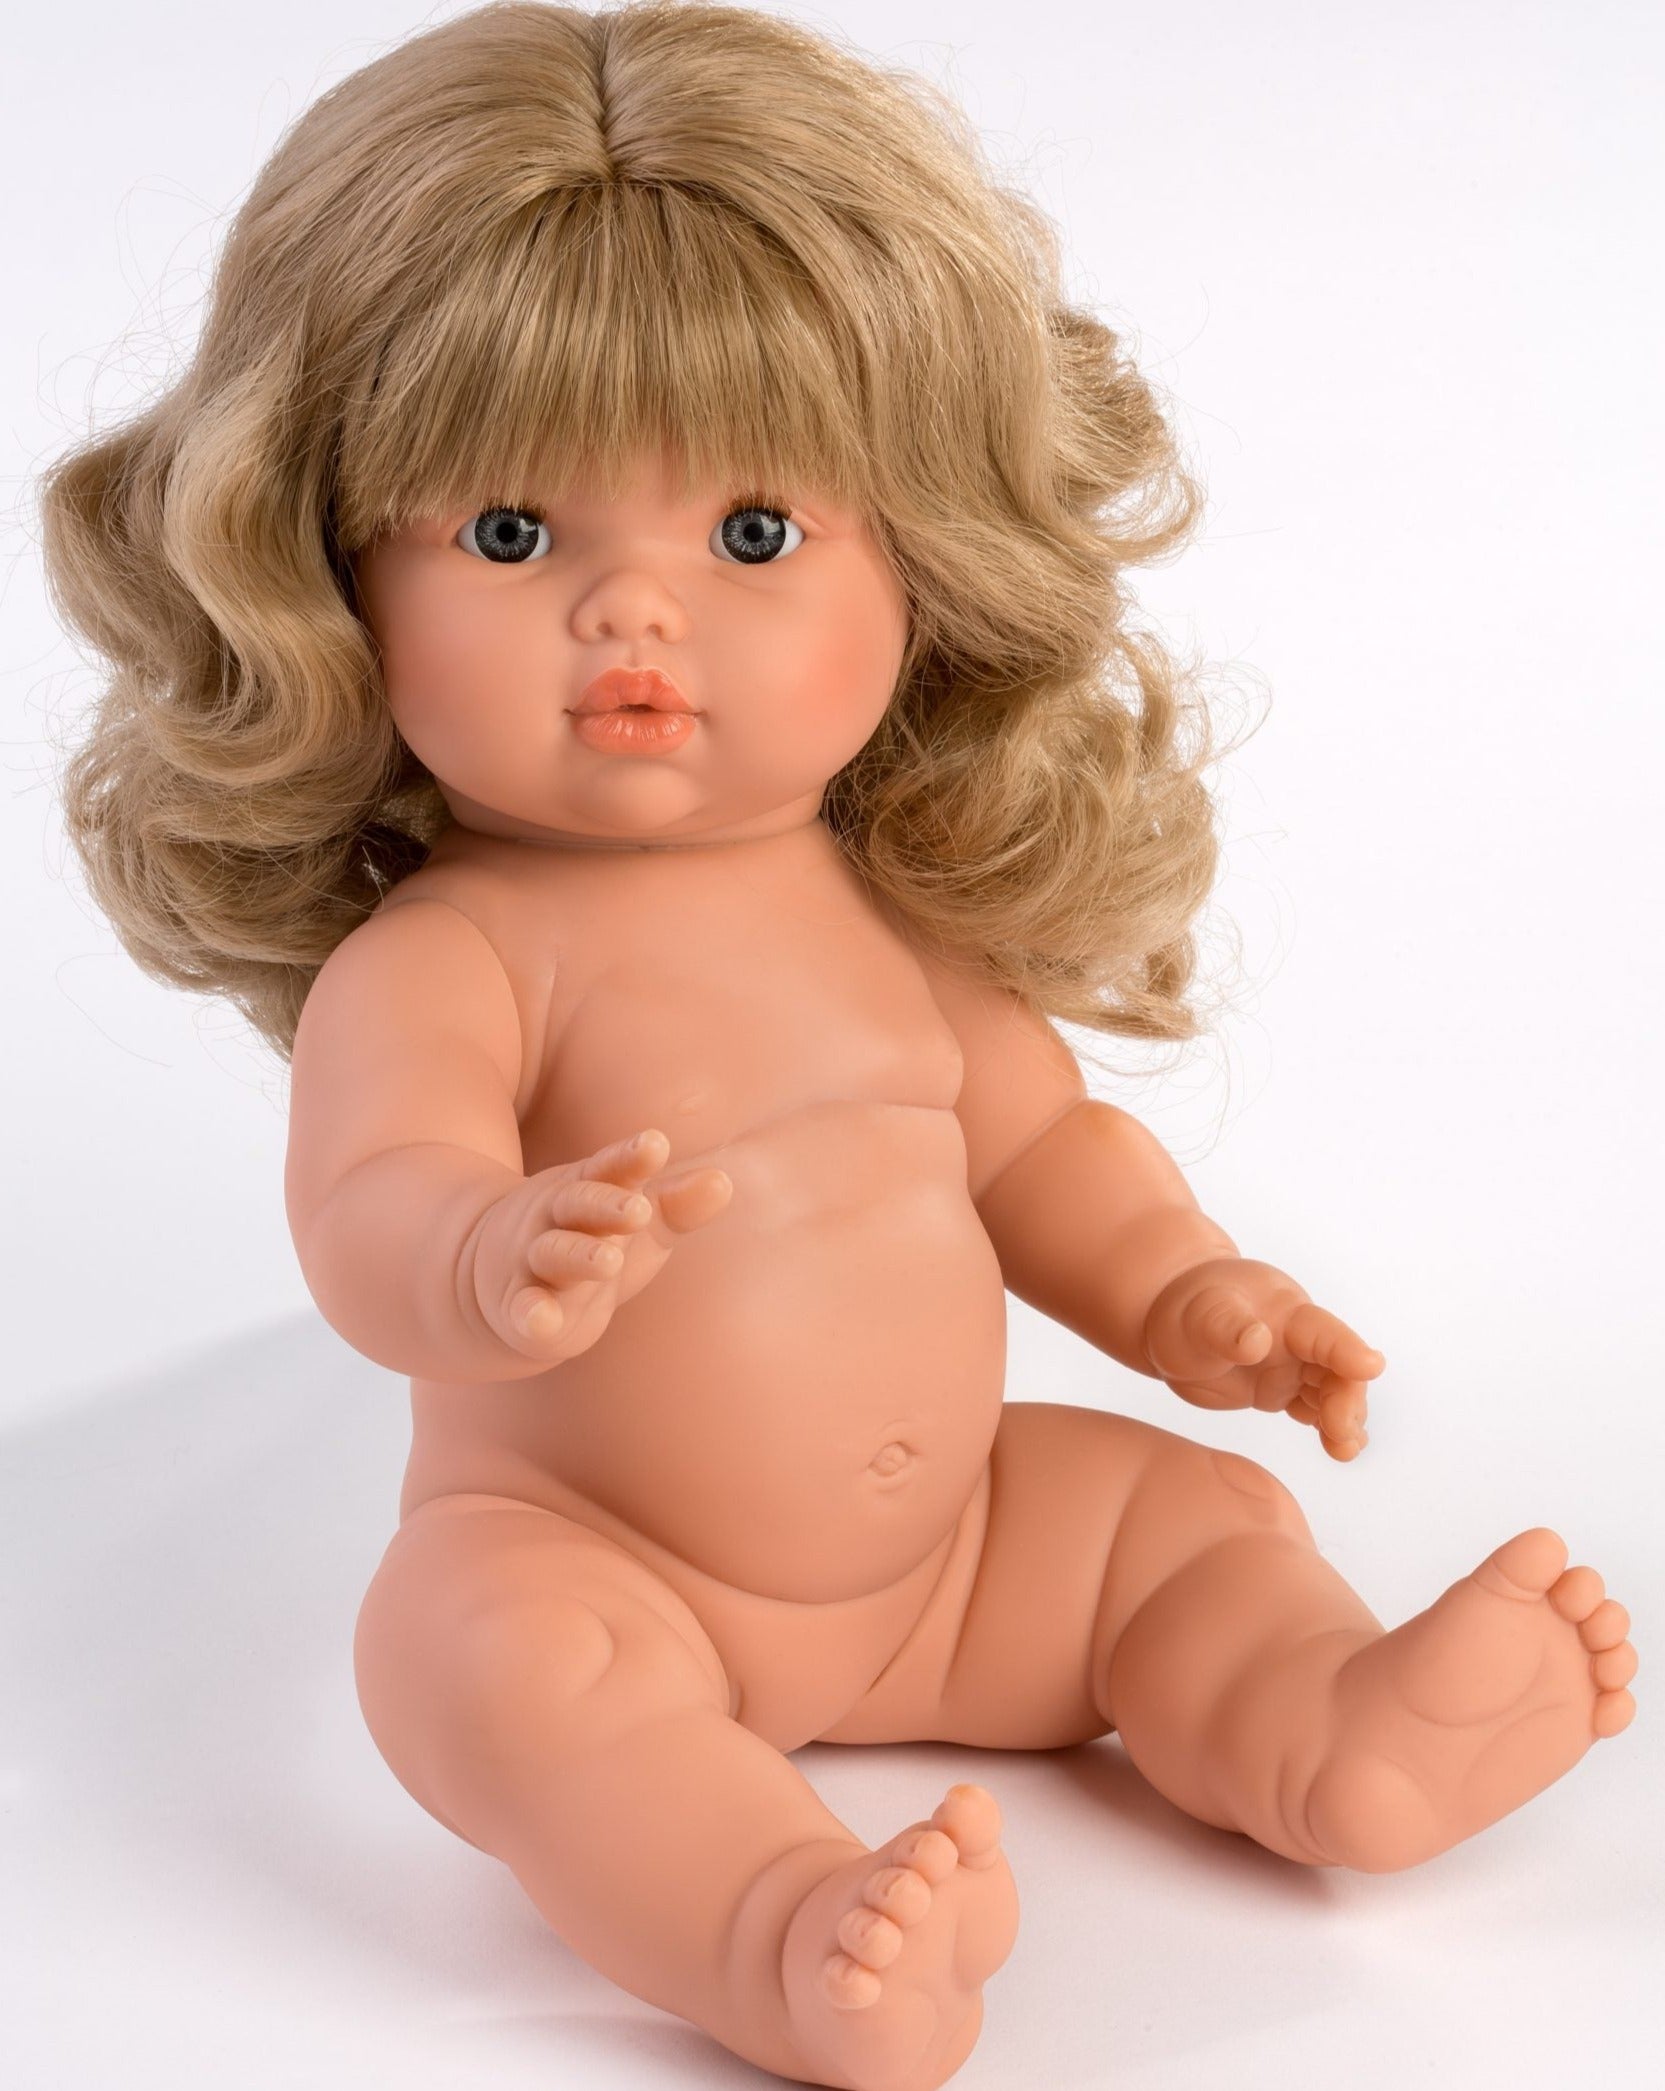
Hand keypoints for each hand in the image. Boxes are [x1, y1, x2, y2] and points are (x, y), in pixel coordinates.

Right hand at [469, 1127, 732, 1364]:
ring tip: (609, 1260)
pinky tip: (540, 1322)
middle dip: (608, 1206)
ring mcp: (533, 1260)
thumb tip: (723, 1182)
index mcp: (586, 1192)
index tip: (655, 1144)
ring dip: (579, 1256)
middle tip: (640, 1210)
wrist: (489, 1278)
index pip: (609, 1169)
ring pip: (554, 1254)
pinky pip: (524, 1310)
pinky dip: (531, 1315)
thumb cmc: (585, 1243)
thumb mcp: (634, 1225)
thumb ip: (677, 1205)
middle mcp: (556, 1219)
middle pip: (580, 1205)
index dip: (631, 1158)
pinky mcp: (518, 1306)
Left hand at [1142, 1256, 1384, 1460]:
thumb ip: (1225, 1326)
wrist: (1169, 1322)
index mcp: (1283, 1312)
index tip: (1371, 1366)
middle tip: (1339, 1432)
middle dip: (1347, 1400)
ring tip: (1344, 1449)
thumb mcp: (1198, 1315)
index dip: (1348, 1349)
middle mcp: (1297, 1340)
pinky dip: (1330, 1429)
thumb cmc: (1187, 1309)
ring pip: (1333, 1393)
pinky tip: (1341, 1448)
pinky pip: (1315, 1410)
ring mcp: (1291, 1367)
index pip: (1323, 1331)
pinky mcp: (1280, 1391)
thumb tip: (1257, 1341)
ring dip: (1346, 1420)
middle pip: (1338, 1369)